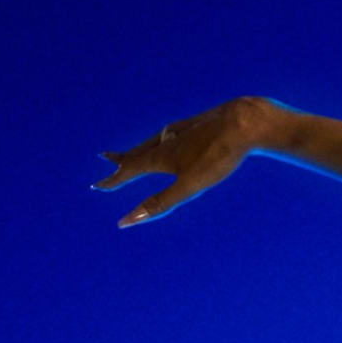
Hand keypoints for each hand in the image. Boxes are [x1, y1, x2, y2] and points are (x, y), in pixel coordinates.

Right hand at [92, 96, 289, 226]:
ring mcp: (182, 129)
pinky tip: (172, 137)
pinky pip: (172, 133)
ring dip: (140, 148)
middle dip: (121, 159)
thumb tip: (125, 221)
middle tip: (105, 158)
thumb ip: (159, 204)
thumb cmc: (217, 156)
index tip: (97, 186)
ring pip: (154, 140)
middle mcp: (166, 139)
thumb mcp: (189, 187)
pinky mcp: (198, 123)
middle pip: (138, 151)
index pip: (130, 170)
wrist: (245, 120)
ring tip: (135, 151)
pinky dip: (162, 139)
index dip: (113, 180)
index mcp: (161, 156)